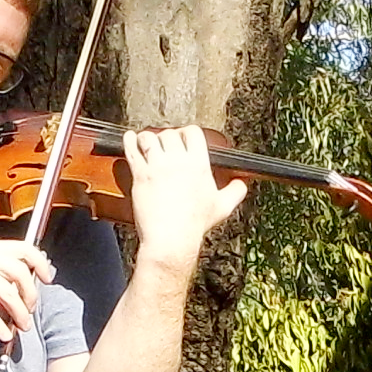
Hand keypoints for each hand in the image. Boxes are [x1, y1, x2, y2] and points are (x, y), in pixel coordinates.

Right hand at [0, 239, 54, 341]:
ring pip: (9, 294)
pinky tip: (3, 334)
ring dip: (19, 314)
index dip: (41, 263)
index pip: (25, 247)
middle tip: (29, 310)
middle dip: (30, 296)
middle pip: (21, 273)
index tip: (48, 278)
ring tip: (21, 327)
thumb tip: (17, 287)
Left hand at [123, 125, 246, 271]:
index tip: (182, 138)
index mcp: (199, 164)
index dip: (186, 132)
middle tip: (162, 145)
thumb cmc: (195, 224)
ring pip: (149, 138)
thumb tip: (242, 183)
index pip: (192, 132)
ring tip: (146, 144)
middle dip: (165, 137)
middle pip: (169, 134)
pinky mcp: (141, 175)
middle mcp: (178, 161)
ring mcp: (158, 167)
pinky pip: (132, 150)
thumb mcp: (222, 207)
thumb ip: (235, 191)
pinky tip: (129, 139)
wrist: (171, 238)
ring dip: (147, 138)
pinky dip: (129, 141)